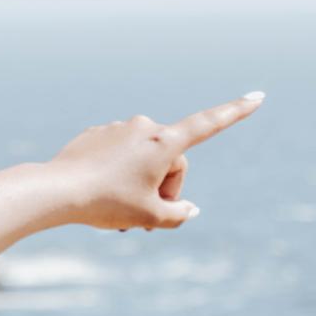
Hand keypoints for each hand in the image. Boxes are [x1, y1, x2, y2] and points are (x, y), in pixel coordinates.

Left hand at [45, 93, 264, 230]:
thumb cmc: (106, 204)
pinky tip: (99, 192)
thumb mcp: (149, 217)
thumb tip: (188, 209)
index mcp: (164, 142)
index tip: (259, 96)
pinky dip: (116, 175)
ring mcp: (117, 129)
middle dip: (164, 188)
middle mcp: (144, 127)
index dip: (236, 112)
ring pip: (141, 161)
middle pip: (170, 161)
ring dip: (139, 184)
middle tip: (144, 219)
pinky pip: (117, 157)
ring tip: (119, 210)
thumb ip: (178, 215)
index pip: (209, 124)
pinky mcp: (95, 135)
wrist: (56, 191)